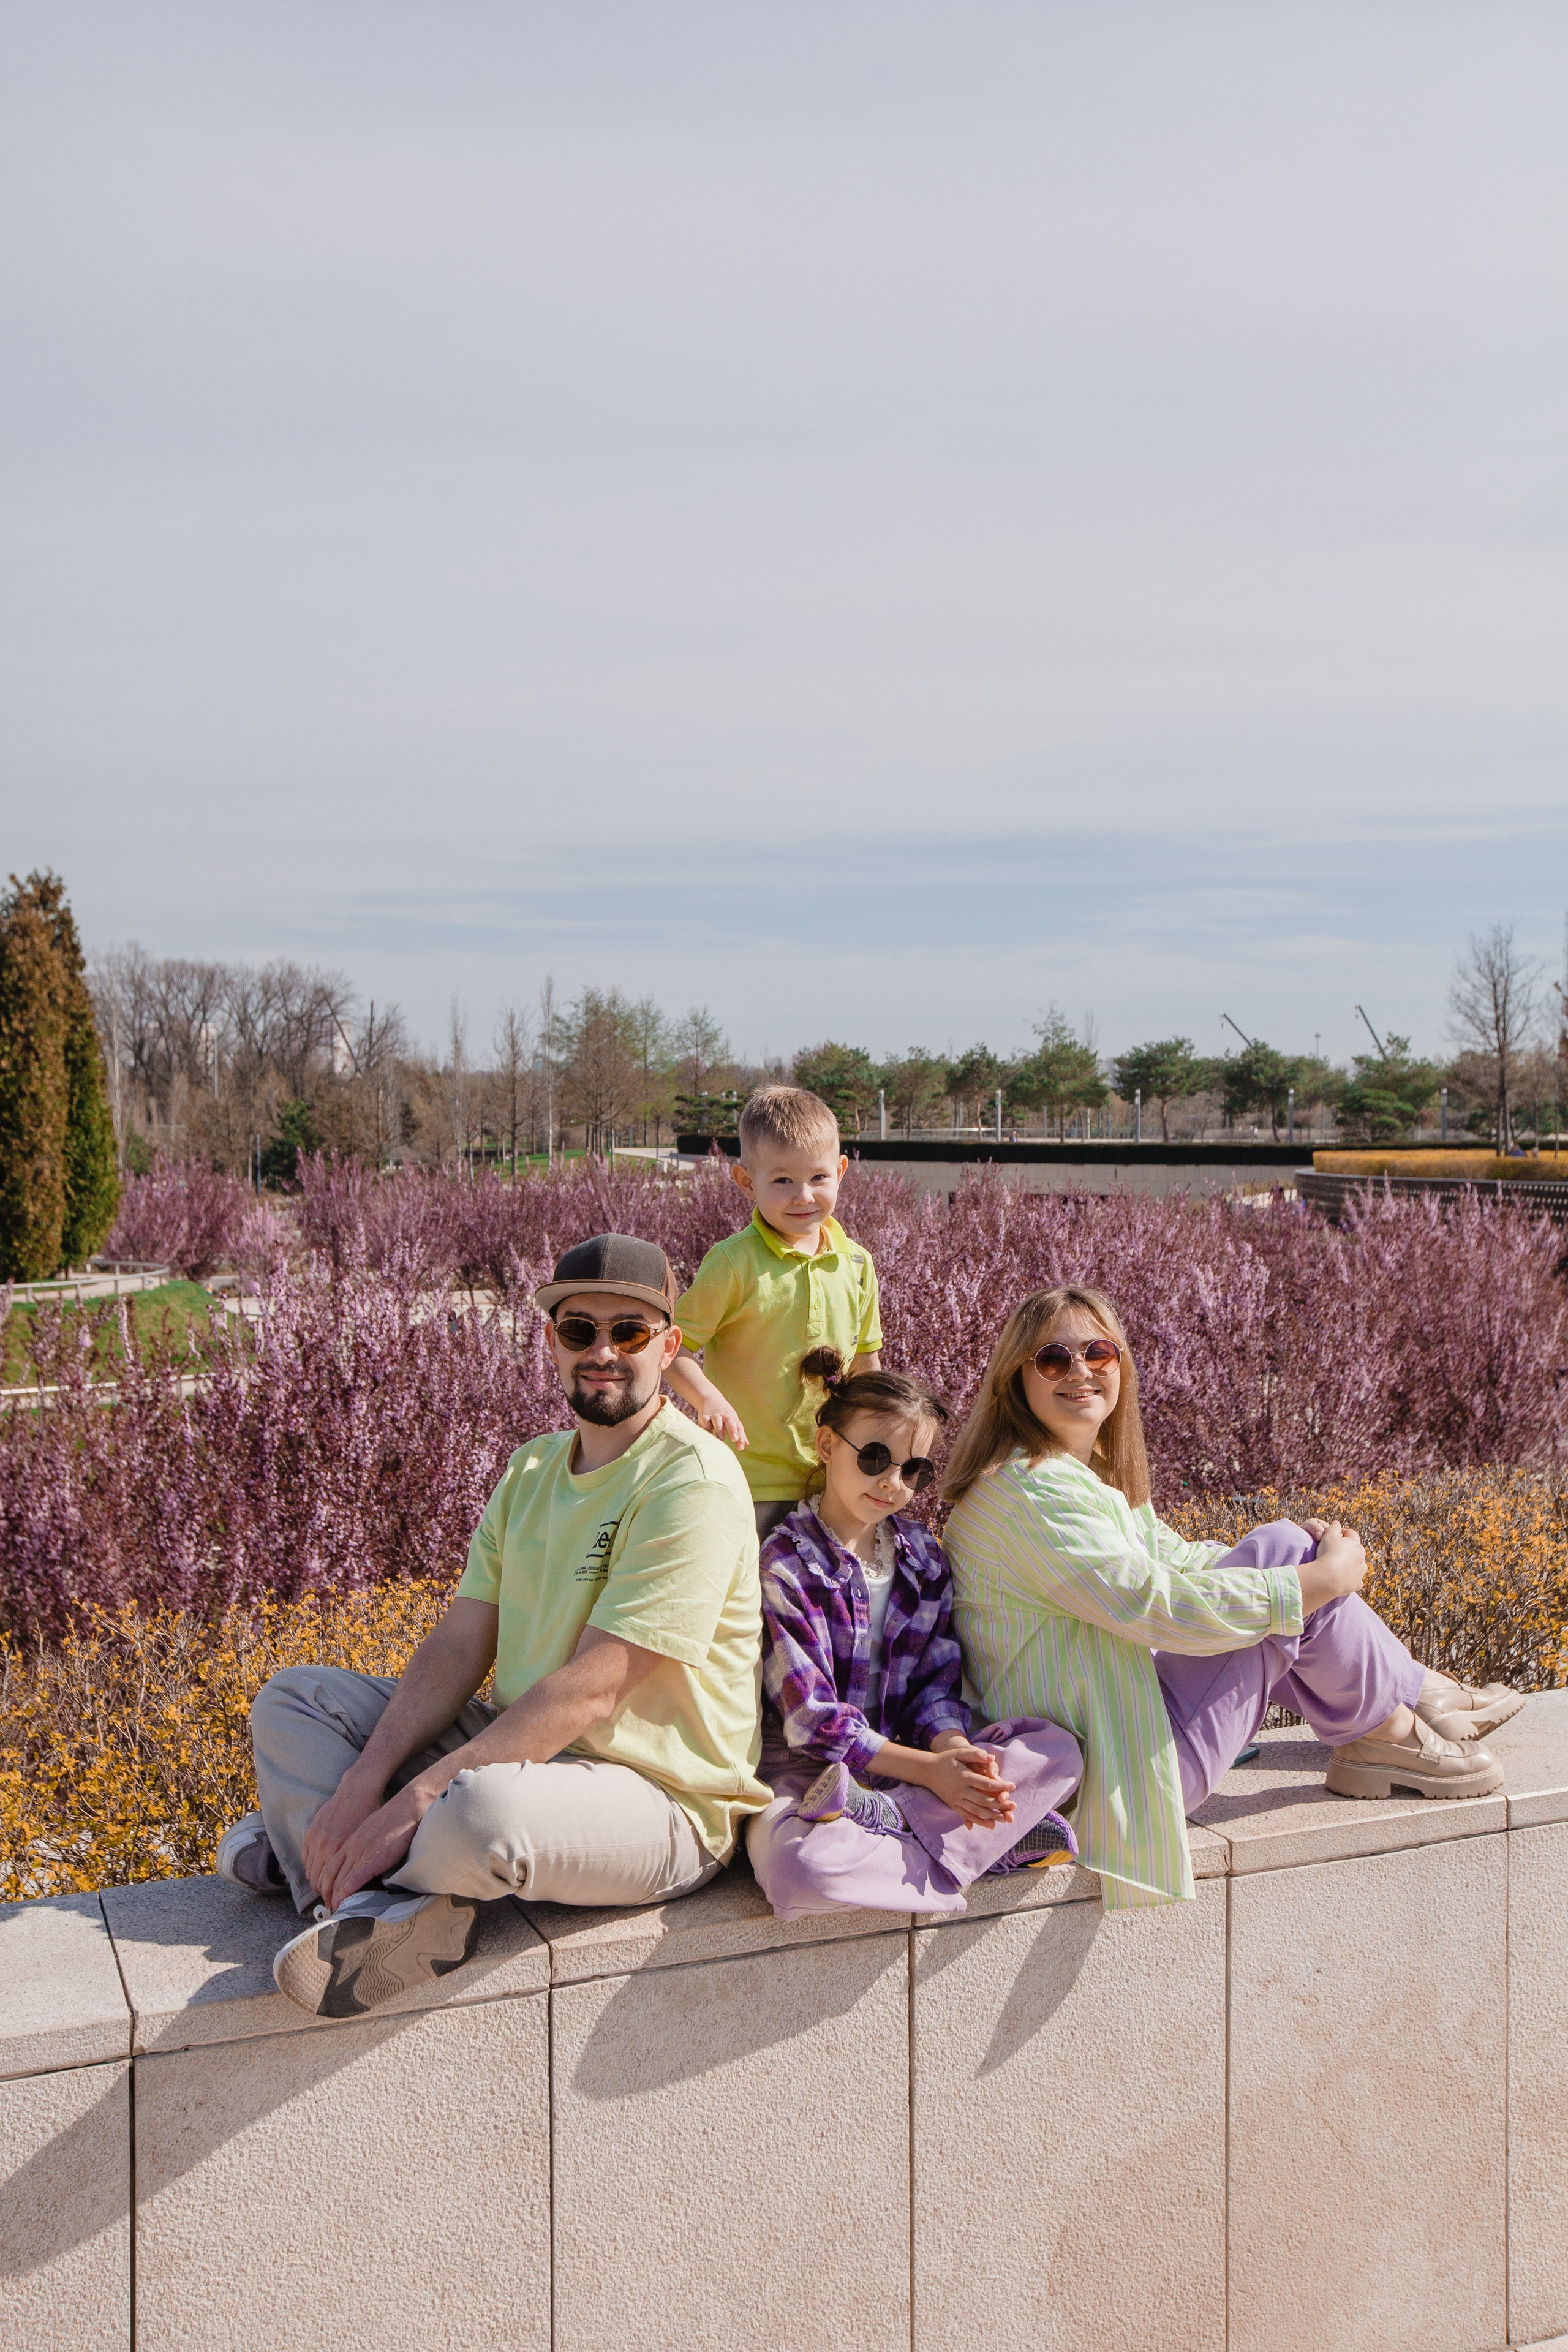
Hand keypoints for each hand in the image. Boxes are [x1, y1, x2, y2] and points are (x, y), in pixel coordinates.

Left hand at [304, 1767, 434, 1910]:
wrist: (405, 1809)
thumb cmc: (391, 1817)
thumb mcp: (369, 1828)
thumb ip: (361, 1843)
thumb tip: (362, 1854)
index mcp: (349, 1842)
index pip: (329, 1866)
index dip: (325, 1882)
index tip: (326, 1893)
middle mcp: (351, 1849)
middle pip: (330, 1876)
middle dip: (327, 1893)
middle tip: (328, 1905)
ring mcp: (360, 1854)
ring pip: (340, 1880)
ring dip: (335, 1897)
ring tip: (334, 1909)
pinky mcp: (373, 1860)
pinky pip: (354, 1880)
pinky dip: (345, 1893)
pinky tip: (342, 1903)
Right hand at [696, 1392, 746, 1446]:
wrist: (710, 1397)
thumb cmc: (724, 1413)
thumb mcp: (733, 1420)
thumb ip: (739, 1432)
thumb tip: (746, 1444)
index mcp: (733, 1417)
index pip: (739, 1427)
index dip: (741, 1437)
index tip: (741, 1447)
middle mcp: (724, 1415)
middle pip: (729, 1421)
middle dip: (732, 1430)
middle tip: (734, 1439)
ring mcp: (714, 1415)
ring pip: (717, 1420)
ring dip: (719, 1429)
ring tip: (721, 1438)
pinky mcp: (704, 1416)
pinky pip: (705, 1421)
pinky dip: (706, 1428)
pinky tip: (708, 1435)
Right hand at [922, 1741, 1016, 1828]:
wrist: (926, 1770)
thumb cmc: (946, 1759)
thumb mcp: (959, 1752)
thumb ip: (976, 1754)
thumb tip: (992, 1758)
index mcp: (964, 1777)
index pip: (987, 1784)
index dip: (1001, 1786)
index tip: (1013, 1786)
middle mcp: (961, 1791)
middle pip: (984, 1801)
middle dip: (1000, 1805)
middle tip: (1014, 1806)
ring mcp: (956, 1800)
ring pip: (976, 1811)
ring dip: (992, 1816)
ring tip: (1005, 1818)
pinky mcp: (953, 1805)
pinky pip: (967, 1815)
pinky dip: (979, 1821)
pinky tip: (989, 1824)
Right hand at [1297, 1520, 1367, 1615]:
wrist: (1328, 1578)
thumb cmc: (1327, 1554)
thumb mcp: (1328, 1536)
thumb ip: (1333, 1527)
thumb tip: (1337, 1523)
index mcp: (1355, 1544)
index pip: (1351, 1534)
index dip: (1343, 1532)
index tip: (1335, 1535)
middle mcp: (1361, 1557)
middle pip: (1357, 1550)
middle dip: (1349, 1549)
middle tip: (1336, 1550)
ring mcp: (1360, 1571)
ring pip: (1359, 1565)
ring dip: (1352, 1563)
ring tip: (1340, 1565)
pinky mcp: (1357, 1584)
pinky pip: (1356, 1579)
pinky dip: (1351, 1578)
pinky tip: (1342, 1578)